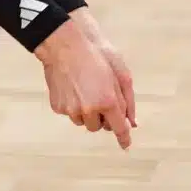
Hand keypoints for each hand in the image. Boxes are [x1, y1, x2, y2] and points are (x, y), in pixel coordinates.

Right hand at [70, 8, 136, 133]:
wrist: (64, 45)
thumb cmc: (95, 54)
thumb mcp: (120, 73)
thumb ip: (128, 100)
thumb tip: (132, 122)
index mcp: (108, 101)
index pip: (119, 128)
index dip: (124, 138)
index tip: (126, 145)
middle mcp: (89, 109)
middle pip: (99, 127)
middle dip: (101, 117)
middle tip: (99, 98)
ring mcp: (71, 109)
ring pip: (83, 121)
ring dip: (86, 112)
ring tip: (84, 89)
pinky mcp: (58, 107)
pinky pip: (69, 113)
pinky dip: (73, 105)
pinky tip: (72, 87)